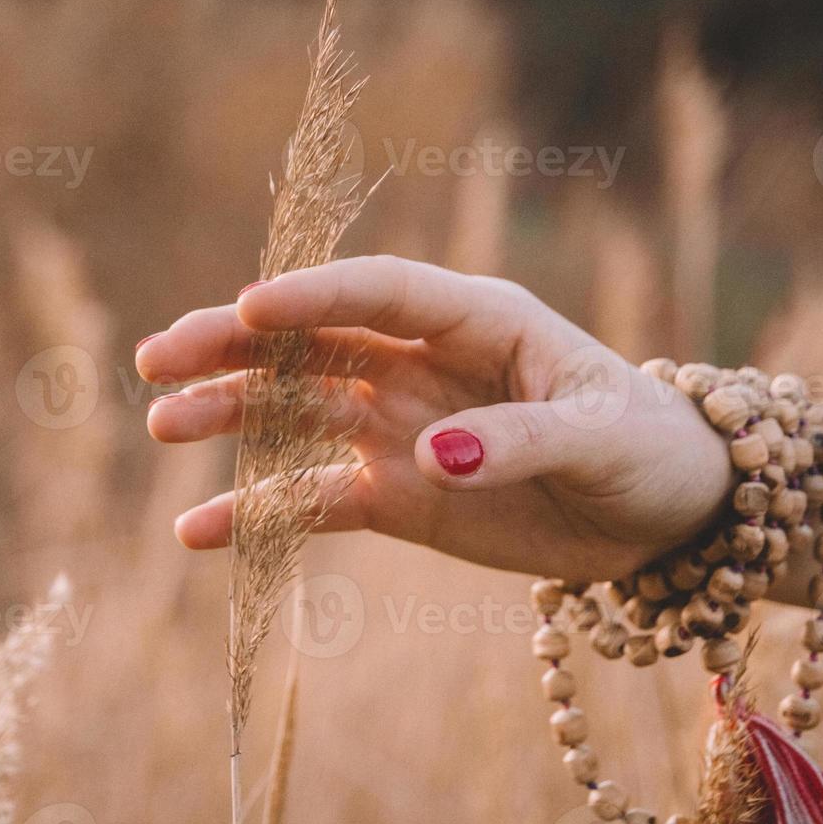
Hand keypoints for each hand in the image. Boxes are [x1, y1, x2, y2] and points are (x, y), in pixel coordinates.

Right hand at [135, 255, 732, 580]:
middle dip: (237, 344)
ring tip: (163, 423)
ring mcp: (402, 429)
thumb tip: (433, 455)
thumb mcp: (600, 438)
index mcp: (478, 320)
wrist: (662, 516)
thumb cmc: (646, 448)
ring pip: (299, 412)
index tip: (251, 307)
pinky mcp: (397, 494)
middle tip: (160, 357)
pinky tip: (200, 530)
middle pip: (314, 343)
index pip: (381, 294)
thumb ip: (520, 442)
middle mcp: (423, 364)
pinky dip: (261, 512)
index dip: (314, 296)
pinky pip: (315, 499)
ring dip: (232, 416)